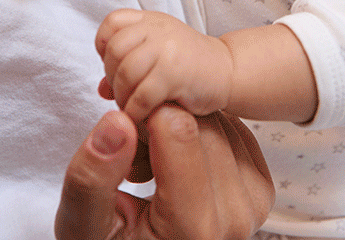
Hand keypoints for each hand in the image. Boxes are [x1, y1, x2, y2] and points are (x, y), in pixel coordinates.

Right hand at [55, 107, 272, 239]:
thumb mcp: (84, 225)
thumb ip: (92, 178)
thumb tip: (117, 122)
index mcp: (193, 229)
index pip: (179, 130)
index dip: (142, 115)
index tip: (121, 133)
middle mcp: (233, 217)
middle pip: (201, 124)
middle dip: (159, 121)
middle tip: (130, 150)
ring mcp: (252, 203)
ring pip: (218, 122)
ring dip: (179, 125)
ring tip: (149, 162)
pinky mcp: (259, 188)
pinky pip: (232, 131)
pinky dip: (199, 133)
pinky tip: (173, 159)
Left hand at [96, 9, 232, 121]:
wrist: (230, 71)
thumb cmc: (191, 65)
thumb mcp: (158, 53)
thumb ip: (128, 65)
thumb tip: (102, 89)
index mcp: (150, 21)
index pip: (113, 23)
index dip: (104, 46)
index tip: (114, 66)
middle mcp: (157, 30)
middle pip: (115, 51)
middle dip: (113, 78)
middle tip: (124, 94)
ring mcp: (167, 50)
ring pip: (126, 74)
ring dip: (123, 98)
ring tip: (133, 108)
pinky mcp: (175, 74)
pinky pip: (141, 96)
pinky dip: (136, 112)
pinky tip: (142, 118)